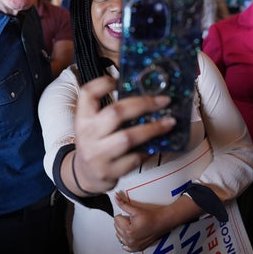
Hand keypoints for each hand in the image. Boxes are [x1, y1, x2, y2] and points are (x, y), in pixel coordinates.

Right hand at [73, 76, 175, 193]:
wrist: (85, 174)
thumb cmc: (96, 143)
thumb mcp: (94, 125)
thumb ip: (110, 110)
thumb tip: (146, 93)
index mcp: (83, 118)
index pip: (87, 94)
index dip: (104, 83)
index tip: (121, 79)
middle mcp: (87, 135)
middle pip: (116, 113)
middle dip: (143, 104)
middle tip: (163, 101)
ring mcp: (97, 155)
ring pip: (128, 137)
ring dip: (152, 129)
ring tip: (169, 123)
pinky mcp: (109, 171)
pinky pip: (134, 158)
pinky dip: (148, 150)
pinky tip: (157, 144)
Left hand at [114, 191, 166, 251]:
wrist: (161, 222)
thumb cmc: (151, 217)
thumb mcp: (136, 210)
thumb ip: (123, 204)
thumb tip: (116, 198)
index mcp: (128, 231)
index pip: (116, 219)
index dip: (123, 215)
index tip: (130, 216)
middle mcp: (130, 240)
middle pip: (116, 228)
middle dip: (123, 223)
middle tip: (132, 221)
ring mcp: (133, 245)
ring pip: (119, 236)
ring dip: (123, 231)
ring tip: (133, 227)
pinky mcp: (136, 248)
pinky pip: (124, 246)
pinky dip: (126, 241)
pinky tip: (131, 235)